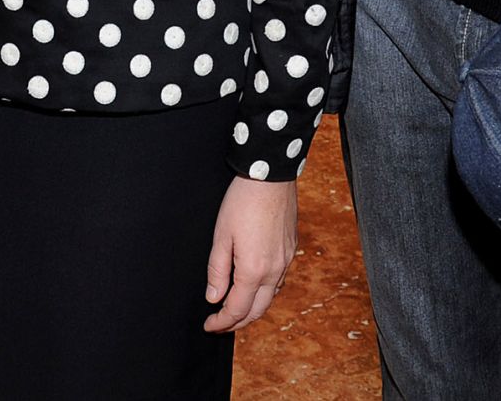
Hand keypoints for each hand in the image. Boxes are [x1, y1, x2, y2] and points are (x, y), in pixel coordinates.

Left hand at [203, 176, 296, 332]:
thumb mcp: (221, 235)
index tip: (209, 325)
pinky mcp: (291, 249)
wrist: (270, 175)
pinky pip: (279, 281)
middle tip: (220, 323)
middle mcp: (274, 270)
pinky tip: (255, 286)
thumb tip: (214, 297)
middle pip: (257, 310)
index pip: (237, 309)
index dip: (221, 322)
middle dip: (238, 322)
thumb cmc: (242, 201)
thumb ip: (217, 270)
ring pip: (270, 297)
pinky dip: (265, 292)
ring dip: (253, 308)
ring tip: (235, 307)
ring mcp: (286, 260)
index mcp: (253, 270)